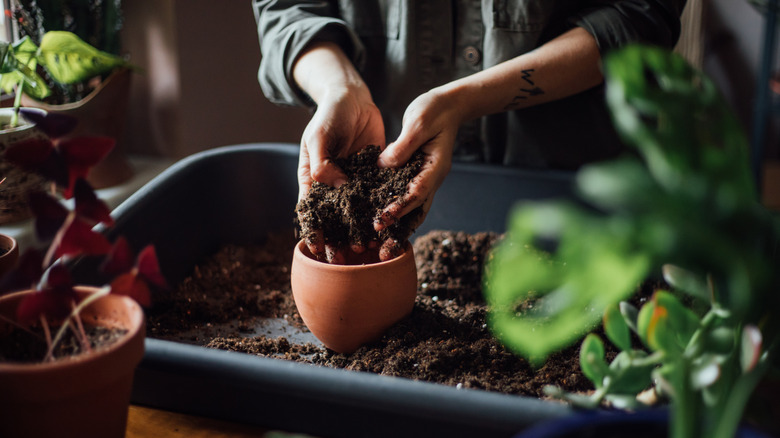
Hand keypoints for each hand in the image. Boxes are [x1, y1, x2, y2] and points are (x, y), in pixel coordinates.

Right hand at [292, 42, 385, 262]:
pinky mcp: (372, 175)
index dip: (313, 231)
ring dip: (360, 231)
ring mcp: (353, 181)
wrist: (354, 98)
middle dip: (338, 239)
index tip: (319, 249)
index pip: (311, 211)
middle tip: (346, 257)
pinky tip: (388, 227)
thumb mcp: (319, 135)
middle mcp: (333, 184)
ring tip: (368, 249)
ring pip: (356, 212)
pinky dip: (379, 212)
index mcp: (313, 177)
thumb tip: (332, 185)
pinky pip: (376, 197)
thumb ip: (322, 161)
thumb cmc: (329, 114)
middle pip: (333, 218)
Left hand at [374, 87, 462, 234]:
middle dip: (398, 231)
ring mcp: (425, 179)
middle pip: (415, 212)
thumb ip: (403, 146)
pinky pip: (405, 199)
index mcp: (435, 167)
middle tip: (381, 251)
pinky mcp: (415, 176)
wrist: (448, 105)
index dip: (398, 208)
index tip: (381, 220)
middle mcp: (431, 178)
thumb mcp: (418, 122)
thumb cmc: (434, 110)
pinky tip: (379, 224)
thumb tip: (384, 165)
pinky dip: (395, 213)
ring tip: (380, 248)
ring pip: (412, 211)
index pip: (416, 193)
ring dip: (397, 229)